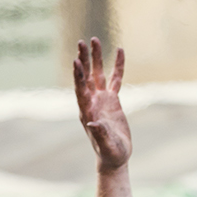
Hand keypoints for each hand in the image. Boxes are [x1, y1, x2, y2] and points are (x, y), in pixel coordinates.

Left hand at [74, 38, 130, 172]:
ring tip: (95, 39)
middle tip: (82, 42)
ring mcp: (102, 99)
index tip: (76, 61)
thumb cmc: (110, 153)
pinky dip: (117, 66)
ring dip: (96, 58)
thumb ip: (100, 134)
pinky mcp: (112, 100)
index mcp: (87, 112)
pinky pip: (115, 79)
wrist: (115, 157)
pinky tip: (119, 51)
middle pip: (86, 77)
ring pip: (98, 74)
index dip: (78, 76)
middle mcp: (92, 102)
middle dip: (84, 60)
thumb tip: (92, 123)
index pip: (81, 90)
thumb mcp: (106, 145)